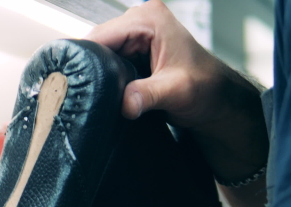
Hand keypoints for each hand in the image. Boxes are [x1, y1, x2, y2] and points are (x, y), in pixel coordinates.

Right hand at [86, 0, 256, 129]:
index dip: (85, 59)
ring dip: (96, 72)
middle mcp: (140, 19)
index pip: (101, 35)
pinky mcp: (133, 45)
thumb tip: (126, 104)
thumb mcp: (176, 92)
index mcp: (150, 19)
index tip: (74, 81)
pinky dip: (103, 73)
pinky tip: (105, 88)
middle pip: (95, 42)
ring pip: (98, 51)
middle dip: (89, 67)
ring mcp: (135, 32)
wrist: (217, 97)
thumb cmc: (206, 88)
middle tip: (85, 92)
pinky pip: (106, 57)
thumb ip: (149, 95)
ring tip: (96, 92)